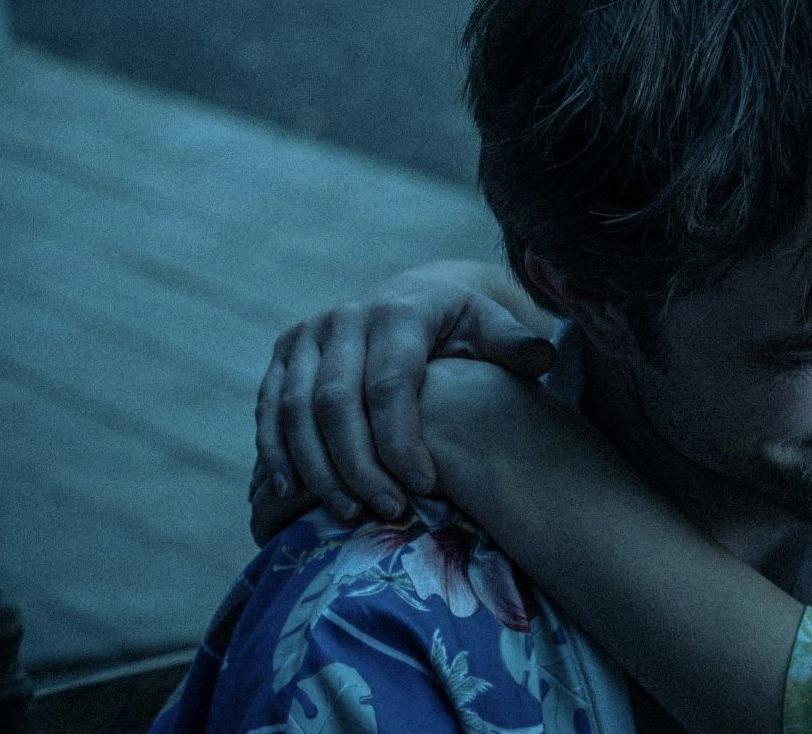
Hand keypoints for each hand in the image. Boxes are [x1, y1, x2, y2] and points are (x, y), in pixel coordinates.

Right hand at [251, 263, 554, 536]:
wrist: (413, 296)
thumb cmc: (461, 326)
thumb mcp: (491, 326)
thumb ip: (513, 343)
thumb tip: (541, 356)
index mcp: (399, 312)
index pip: (391, 383)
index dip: (401, 440)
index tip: (426, 488)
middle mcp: (344, 319)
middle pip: (336, 402)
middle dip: (359, 465)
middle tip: (388, 512)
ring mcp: (307, 336)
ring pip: (296, 411)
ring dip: (318, 468)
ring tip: (348, 515)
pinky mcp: (283, 356)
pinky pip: (270, 410)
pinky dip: (276, 452)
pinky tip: (291, 493)